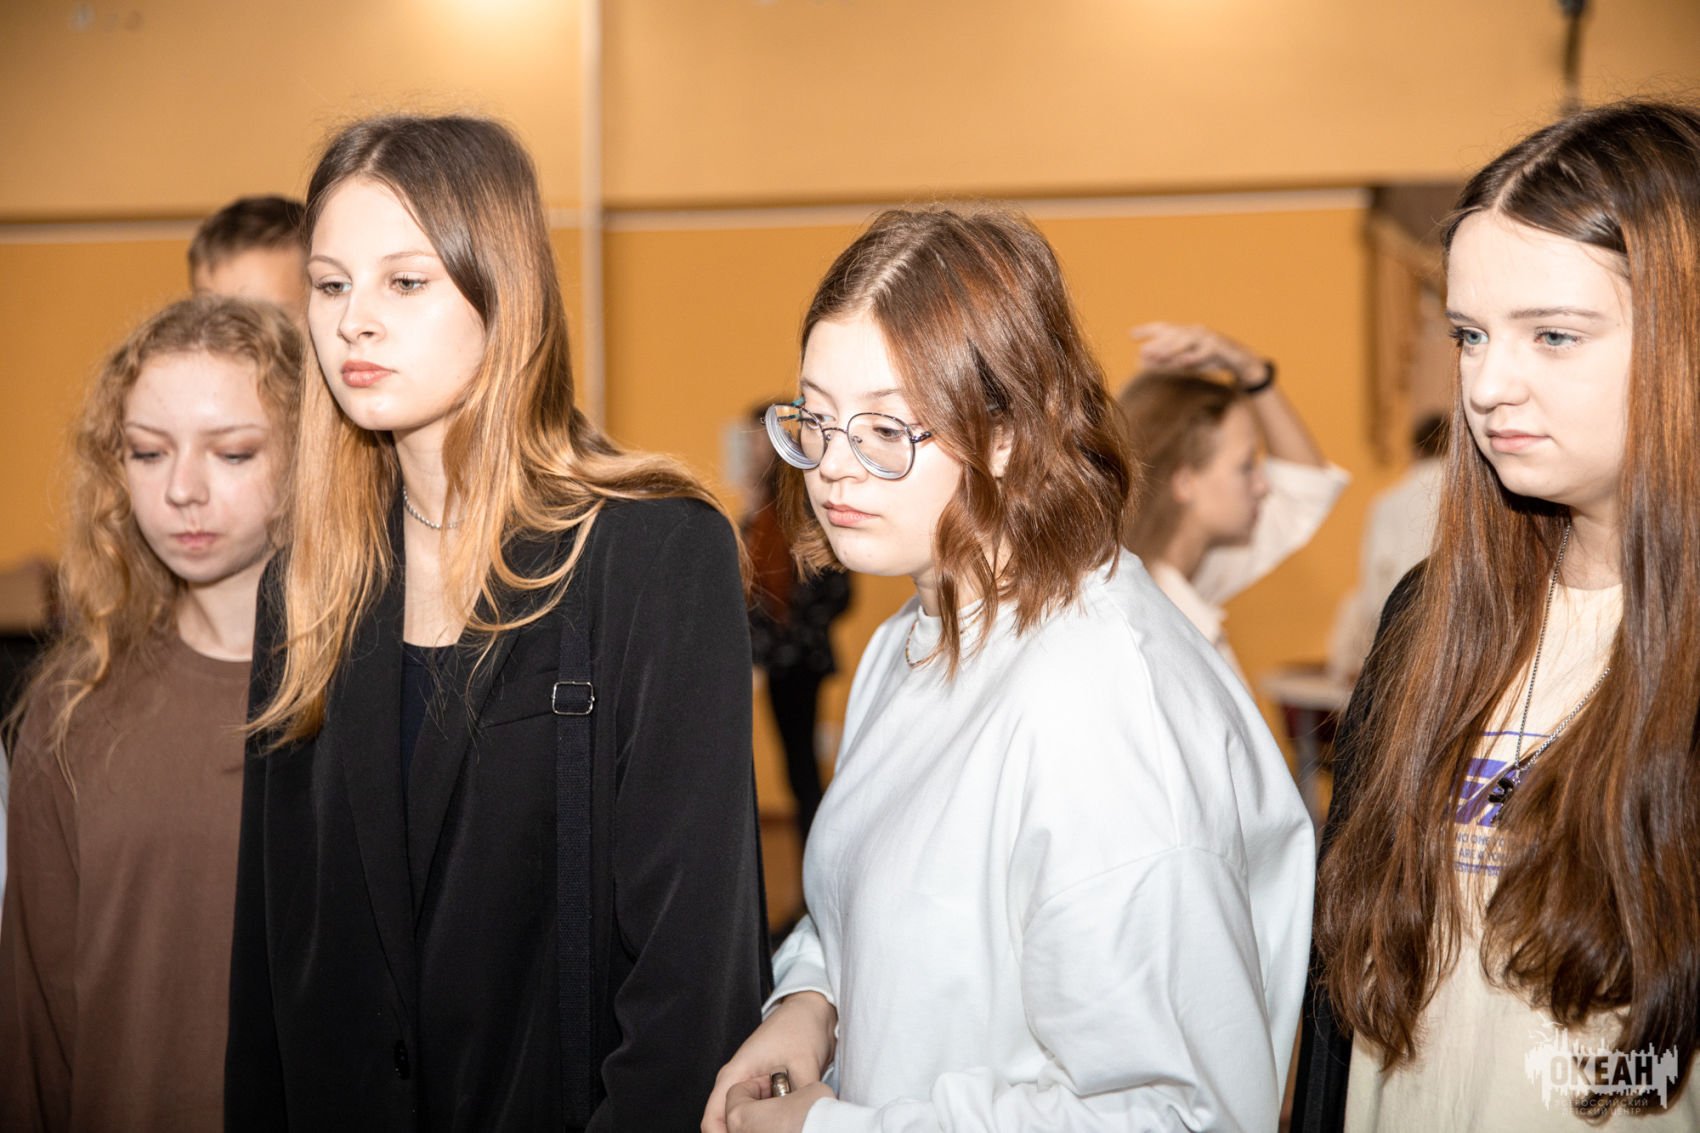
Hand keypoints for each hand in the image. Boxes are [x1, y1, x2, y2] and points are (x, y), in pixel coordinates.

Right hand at [703, 991, 837, 1132]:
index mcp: (735, 1074)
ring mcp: (752, 1090)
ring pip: (747, 1122)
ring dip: (760, 1129)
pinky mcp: (767, 1094)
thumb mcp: (804, 1063)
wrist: (813, 1012)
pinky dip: (772, 1124)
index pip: (713, 1118)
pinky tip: (788, 1124)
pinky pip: (763, 1118)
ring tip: (780, 1127)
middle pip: (729, 1124)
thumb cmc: (800, 1025)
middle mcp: (738, 1083)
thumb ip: (799, 1096)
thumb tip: (803, 1120)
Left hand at [1132, 322, 1264, 387]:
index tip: (1131, 334)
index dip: (1149, 330)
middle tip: (1141, 352)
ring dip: (1172, 348)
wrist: (1242, 362)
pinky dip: (1195, 356)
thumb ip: (1164, 360)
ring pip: (1188, 340)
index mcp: (1186, 333)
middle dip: (1158, 343)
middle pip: (1175, 334)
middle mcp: (1196, 331)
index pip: (1165, 328)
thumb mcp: (1185, 361)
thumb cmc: (1211, 359)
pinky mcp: (1221, 347)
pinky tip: (1184, 362)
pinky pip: (1207, 351)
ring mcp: (1209, 337)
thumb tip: (1139, 360)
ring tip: (1157, 357)